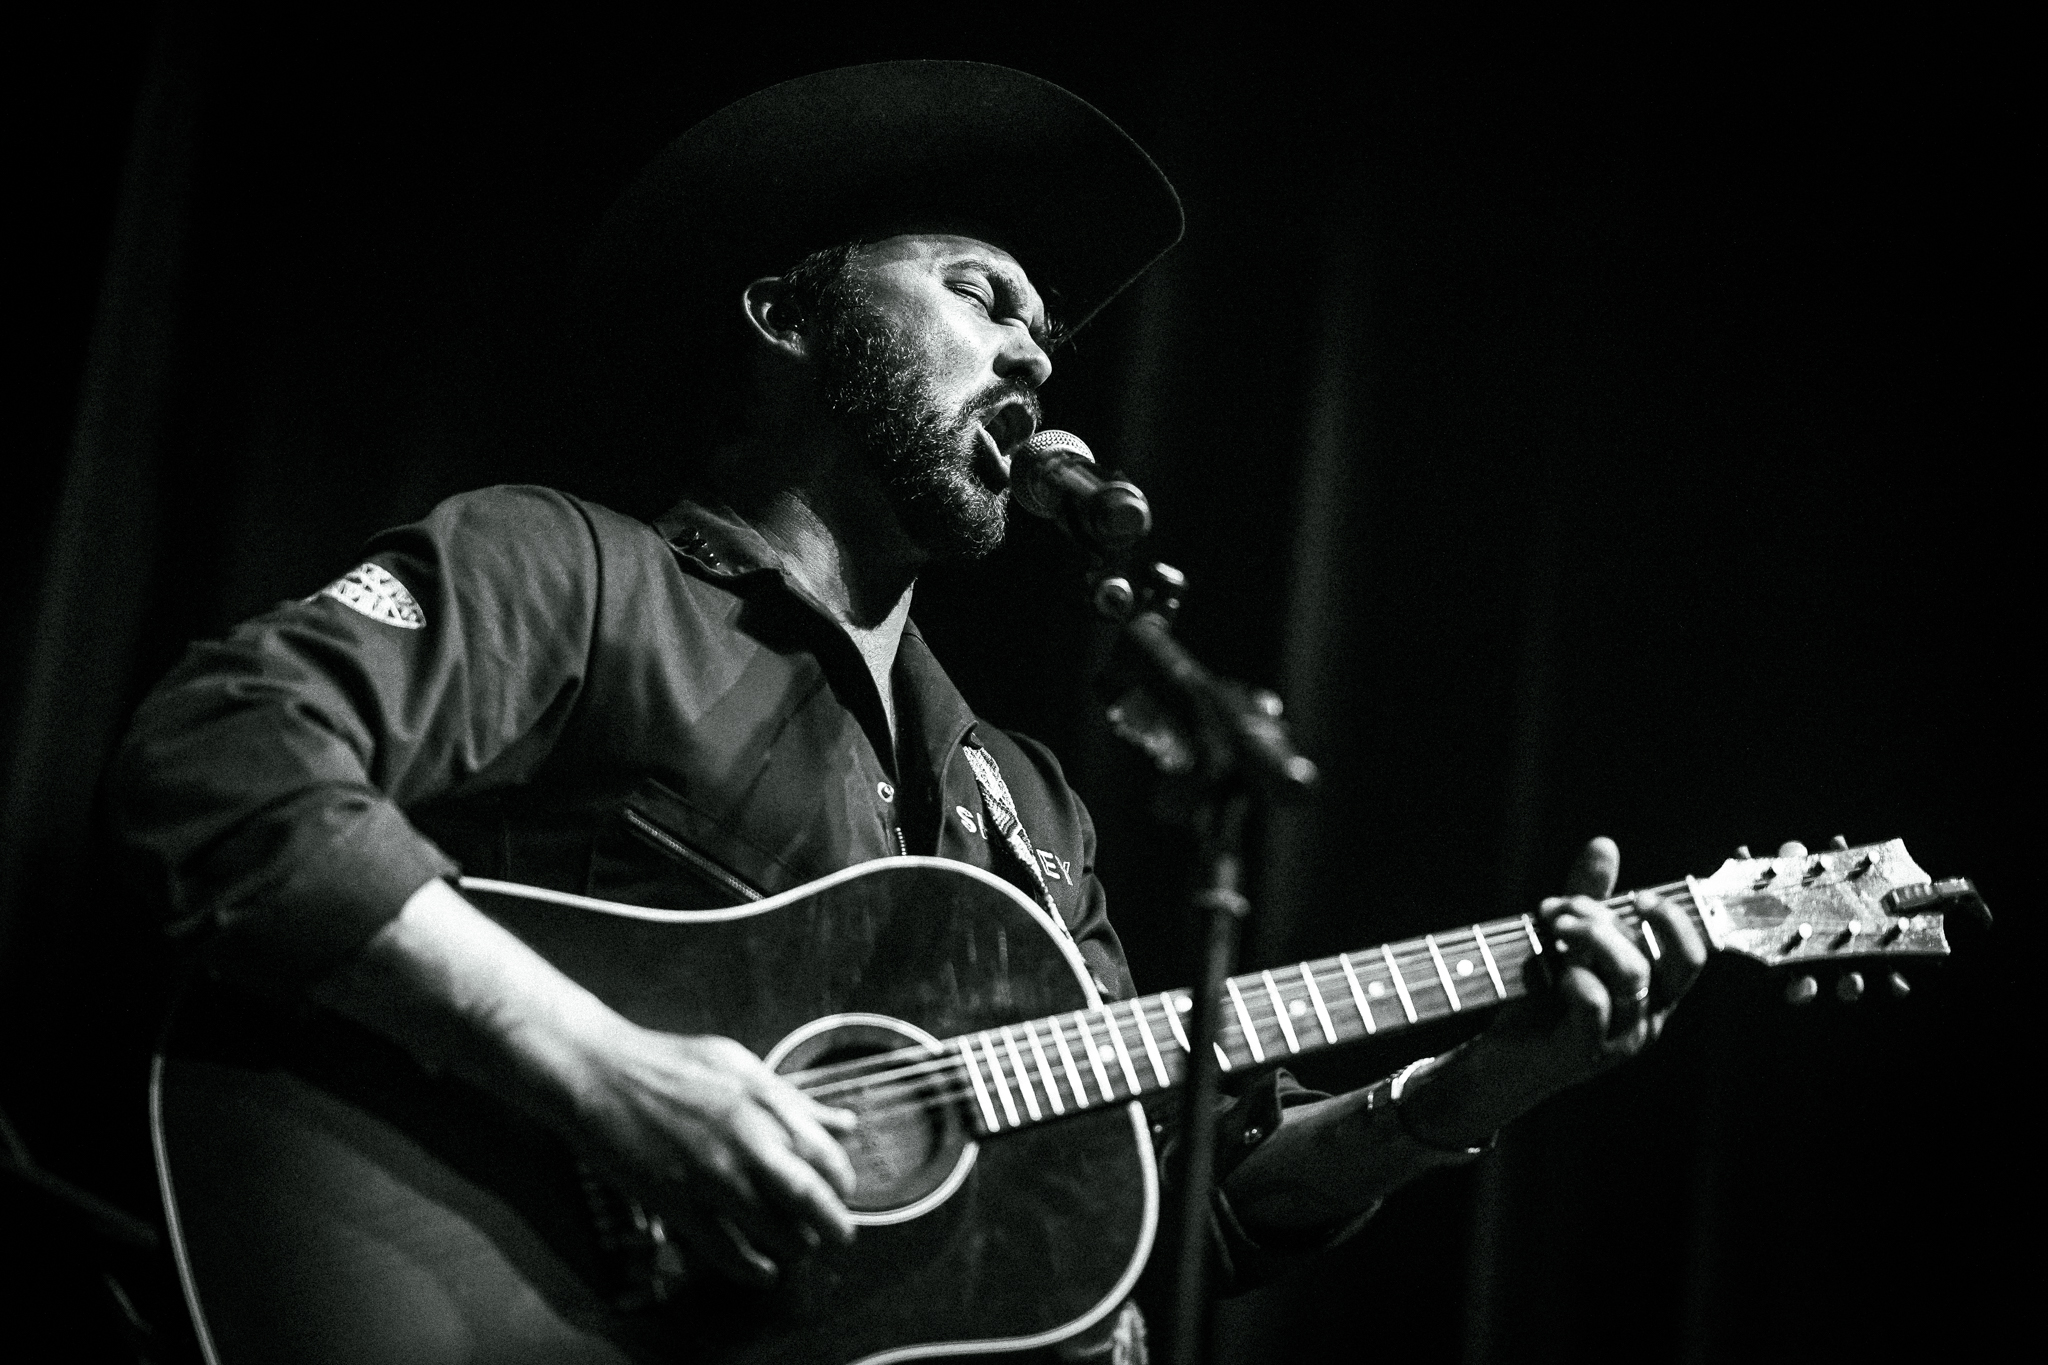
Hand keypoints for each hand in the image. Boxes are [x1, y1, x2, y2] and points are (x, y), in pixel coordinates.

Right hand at [566, 1022, 858, 1286]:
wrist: (602, 1073)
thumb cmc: (671, 1064)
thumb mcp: (741, 1066)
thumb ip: (794, 1100)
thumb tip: (844, 1124)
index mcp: (762, 1101)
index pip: (824, 1154)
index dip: (841, 1182)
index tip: (842, 1193)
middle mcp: (743, 1138)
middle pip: (807, 1196)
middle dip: (833, 1224)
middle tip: (840, 1236)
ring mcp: (709, 1173)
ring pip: (770, 1229)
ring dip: (794, 1247)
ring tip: (798, 1249)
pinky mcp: (675, 1200)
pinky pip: (723, 1248)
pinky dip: (750, 1268)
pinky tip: (762, 1272)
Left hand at [1419, 838, 1711, 1130]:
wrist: (1496, 1059)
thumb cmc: (1539, 999)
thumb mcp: (1564, 942)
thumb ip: (1588, 897)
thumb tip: (1605, 843)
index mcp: (1653, 993)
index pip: (1694, 955)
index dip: (1674, 920)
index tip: (1636, 894)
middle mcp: (1647, 1018)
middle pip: (1663, 958)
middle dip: (1616, 920)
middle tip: (1566, 908)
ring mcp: (1620, 1040)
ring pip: (1631, 975)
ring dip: (1590, 937)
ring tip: (1552, 927)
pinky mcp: (1584, 1053)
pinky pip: (1595, 1005)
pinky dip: (1575, 976)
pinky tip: (1552, 974)